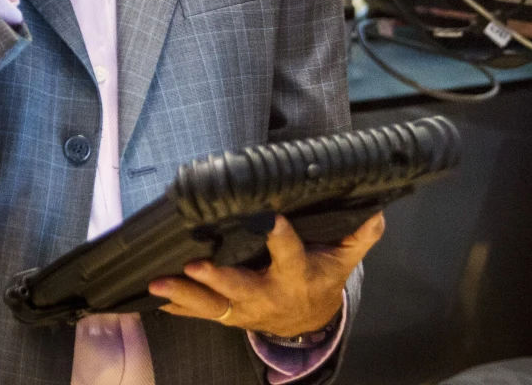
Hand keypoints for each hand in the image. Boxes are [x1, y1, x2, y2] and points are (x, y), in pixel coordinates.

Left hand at [147, 212, 384, 338]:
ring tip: (159, 284)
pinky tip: (154, 297)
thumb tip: (376, 211)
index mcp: (296, 276)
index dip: (280, 237)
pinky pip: (200, 313)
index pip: (290, 254)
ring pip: (213, 304)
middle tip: (194, 266)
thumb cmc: (322, 279)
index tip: (270, 218)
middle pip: (241, 288)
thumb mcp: (344, 260)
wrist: (309, 320)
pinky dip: (177, 306)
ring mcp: (245, 309)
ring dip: (185, 295)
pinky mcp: (229, 315)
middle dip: (217, 279)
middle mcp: (268, 295)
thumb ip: (358, 236)